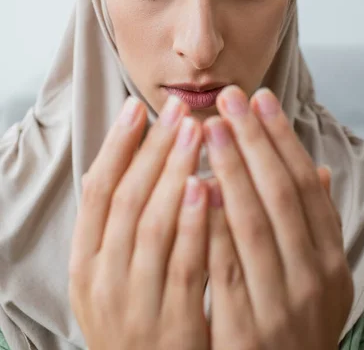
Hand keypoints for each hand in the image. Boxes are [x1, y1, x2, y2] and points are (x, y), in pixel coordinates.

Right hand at [69, 95, 209, 349]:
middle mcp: (102, 280)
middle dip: (153, 148)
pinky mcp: (171, 327)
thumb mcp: (116, 273)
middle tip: (179, 108)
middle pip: (126, 199)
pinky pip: (183, 265)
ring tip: (196, 130)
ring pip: (151, 225)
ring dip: (173, 172)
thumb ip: (125, 224)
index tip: (137, 107)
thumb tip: (143, 156)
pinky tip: (206, 185)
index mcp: (85, 262)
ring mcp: (134, 305)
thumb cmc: (139, 315)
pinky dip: (193, 222)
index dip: (116, 146)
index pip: (96, 191)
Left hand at [203, 85, 352, 349]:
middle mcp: (312, 277)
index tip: (260, 100)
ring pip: (253, 223)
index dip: (282, 139)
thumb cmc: (295, 323)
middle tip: (229, 98)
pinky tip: (193, 186)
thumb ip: (317, 225)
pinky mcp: (246, 329)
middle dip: (254, 140)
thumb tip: (319, 170)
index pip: (305, 185)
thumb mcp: (320, 277)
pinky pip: (224, 266)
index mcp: (330, 259)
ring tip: (209, 127)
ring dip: (231, 170)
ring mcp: (281, 304)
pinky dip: (210, 224)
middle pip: (280, 194)